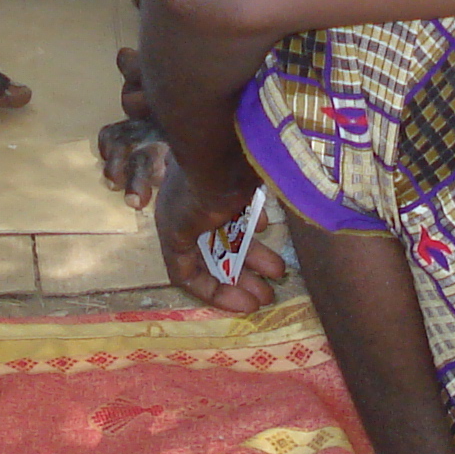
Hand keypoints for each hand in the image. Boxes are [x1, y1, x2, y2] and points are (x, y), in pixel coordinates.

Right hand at [154, 154, 282, 313]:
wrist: (222, 148)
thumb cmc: (197, 192)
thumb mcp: (178, 231)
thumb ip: (182, 261)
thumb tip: (186, 281)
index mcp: (174, 230)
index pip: (189, 274)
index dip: (216, 294)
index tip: (246, 306)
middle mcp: (192, 218)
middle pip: (218, 259)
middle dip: (243, 279)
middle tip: (268, 296)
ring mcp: (214, 202)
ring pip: (236, 238)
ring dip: (256, 257)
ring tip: (280, 272)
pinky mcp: (235, 187)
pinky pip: (244, 212)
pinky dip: (253, 223)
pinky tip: (265, 225)